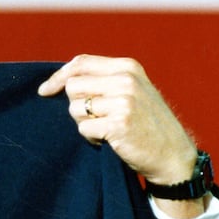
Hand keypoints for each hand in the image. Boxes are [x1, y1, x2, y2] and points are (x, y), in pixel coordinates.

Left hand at [37, 54, 206, 218]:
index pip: (81, 63)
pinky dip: (91, 138)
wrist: (173, 155)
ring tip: (106, 129)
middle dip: (76, 105)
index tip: (45, 90)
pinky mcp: (118, 124)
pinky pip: (83, 128)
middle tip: (96, 119)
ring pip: (75, 108)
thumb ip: (105, 80)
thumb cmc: (147, 125)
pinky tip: (109, 140)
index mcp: (128, 67)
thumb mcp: (132, 91)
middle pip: (73, 86)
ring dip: (84, 123)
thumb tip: (61, 80)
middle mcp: (125, 80)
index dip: (59, 76)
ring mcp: (123, 101)